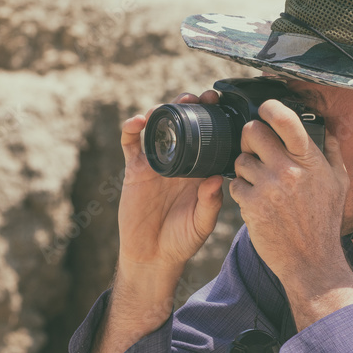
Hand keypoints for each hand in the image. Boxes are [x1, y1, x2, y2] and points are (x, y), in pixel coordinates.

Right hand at [116, 91, 224, 280]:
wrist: (152, 256)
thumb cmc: (182, 241)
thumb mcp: (202, 224)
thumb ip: (209, 203)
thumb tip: (217, 179)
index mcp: (199, 170)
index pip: (208, 137)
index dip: (214, 119)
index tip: (222, 106)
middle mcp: (179, 162)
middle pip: (184, 124)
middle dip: (191, 105)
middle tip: (201, 96)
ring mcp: (156, 163)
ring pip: (158, 127)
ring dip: (163, 110)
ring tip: (171, 104)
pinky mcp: (135, 169)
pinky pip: (131, 143)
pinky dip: (132, 128)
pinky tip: (139, 120)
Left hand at [229, 100, 352, 326]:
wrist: (311, 260)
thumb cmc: (325, 221)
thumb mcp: (339, 184)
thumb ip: (333, 153)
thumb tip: (329, 130)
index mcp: (310, 161)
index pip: (285, 121)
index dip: (270, 108)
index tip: (264, 108)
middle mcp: (288, 171)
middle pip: (253, 133)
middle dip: (250, 137)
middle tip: (255, 147)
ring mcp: (268, 189)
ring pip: (240, 160)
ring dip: (245, 167)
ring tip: (259, 181)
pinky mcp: (251, 206)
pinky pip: (235, 185)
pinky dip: (241, 190)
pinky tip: (254, 199)